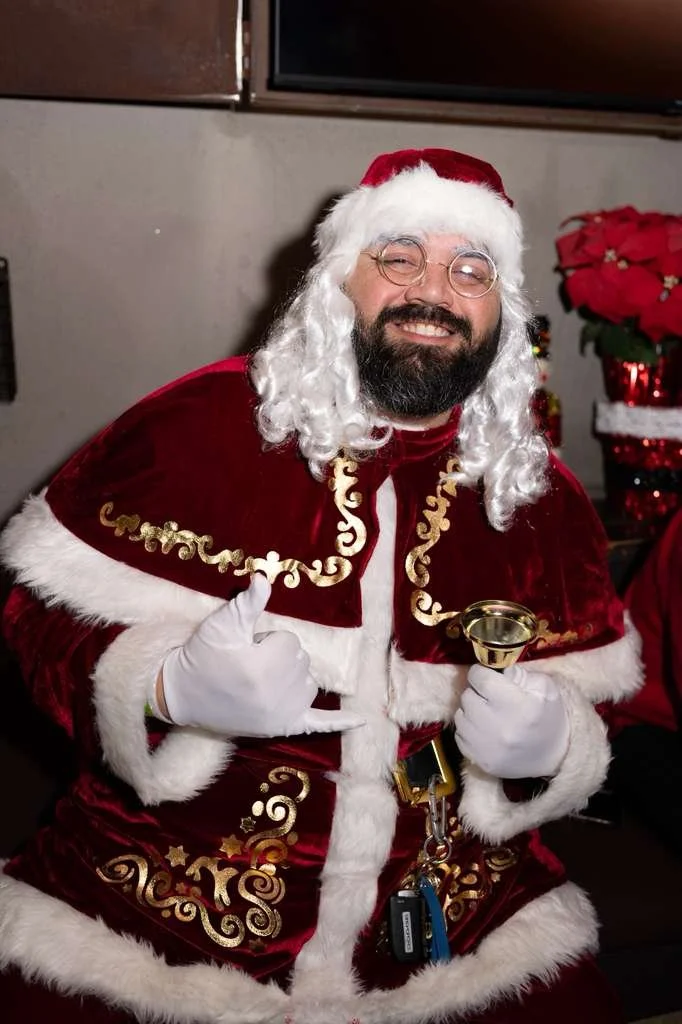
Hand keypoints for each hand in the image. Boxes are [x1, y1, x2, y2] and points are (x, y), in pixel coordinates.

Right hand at [158, 574, 363, 736]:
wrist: (182, 694)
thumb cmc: (202, 655)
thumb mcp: (223, 624)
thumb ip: (248, 602)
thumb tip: (265, 576)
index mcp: (266, 668)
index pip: (290, 641)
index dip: (266, 640)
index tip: (245, 650)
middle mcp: (279, 695)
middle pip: (301, 662)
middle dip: (278, 658)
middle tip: (246, 665)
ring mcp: (282, 715)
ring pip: (309, 684)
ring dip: (292, 678)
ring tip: (259, 681)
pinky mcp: (282, 728)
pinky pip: (319, 724)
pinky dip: (340, 723)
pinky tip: (361, 722)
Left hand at [454, 663, 569, 778]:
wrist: (553, 758)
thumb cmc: (549, 718)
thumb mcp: (544, 688)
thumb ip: (520, 673)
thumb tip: (498, 671)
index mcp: (516, 704)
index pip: (481, 678)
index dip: (481, 673)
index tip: (485, 675)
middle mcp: (497, 726)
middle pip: (467, 696)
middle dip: (477, 692)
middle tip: (489, 696)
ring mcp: (486, 746)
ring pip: (460, 715)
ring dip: (470, 710)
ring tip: (486, 713)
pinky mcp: (479, 760)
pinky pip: (460, 735)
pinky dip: (469, 729)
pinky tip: (484, 729)